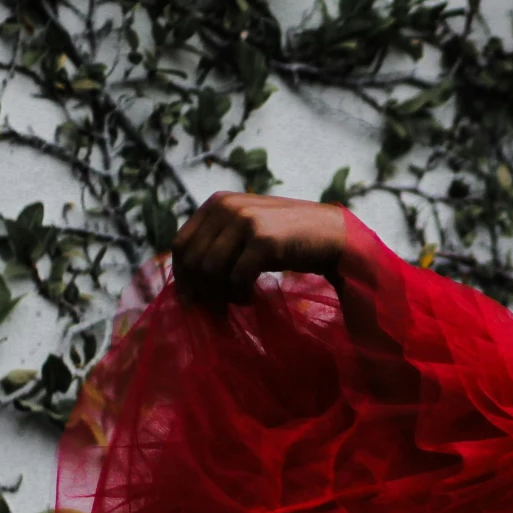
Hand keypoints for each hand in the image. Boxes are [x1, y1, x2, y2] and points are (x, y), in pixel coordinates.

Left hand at [169, 193, 347, 306]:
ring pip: (211, 270)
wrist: (332, 234)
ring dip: (222, 294)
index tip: (189, 300)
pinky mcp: (264, 240)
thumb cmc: (287, 238)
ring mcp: (246, 221)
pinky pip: (237, 278)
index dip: (181, 276)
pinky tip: (250, 298)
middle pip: (194, 260)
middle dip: (201, 291)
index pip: (180, 243)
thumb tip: (186, 281)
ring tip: (238, 300)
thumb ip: (217, 242)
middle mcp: (227, 207)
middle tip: (216, 309)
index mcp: (217, 203)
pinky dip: (239, 295)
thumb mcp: (246, 230)